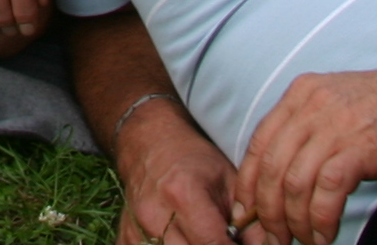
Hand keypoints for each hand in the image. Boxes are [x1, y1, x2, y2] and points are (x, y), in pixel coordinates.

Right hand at [111, 102, 237, 244]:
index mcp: (183, 195)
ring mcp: (136, 229)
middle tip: (226, 239)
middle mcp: (154, 215)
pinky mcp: (125, 238)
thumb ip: (251, 222)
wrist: (148, 142)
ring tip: (206, 238)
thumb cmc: (194, 160)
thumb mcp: (230, 181)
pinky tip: (184, 239)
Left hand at [233, 59, 376, 244]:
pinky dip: (321, 219)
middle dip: (267, 211)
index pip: (258, 145)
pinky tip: (325, 234)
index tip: (245, 214)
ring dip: (294, 221)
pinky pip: (327, 191)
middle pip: (271, 168)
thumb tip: (285, 179)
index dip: (247, 185)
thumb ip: (310, 132)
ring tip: (302, 242)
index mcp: (300, 95)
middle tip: (273, 238)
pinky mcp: (360, 148)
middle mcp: (311, 106)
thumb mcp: (338, 107)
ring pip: (295, 182)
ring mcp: (335, 126)